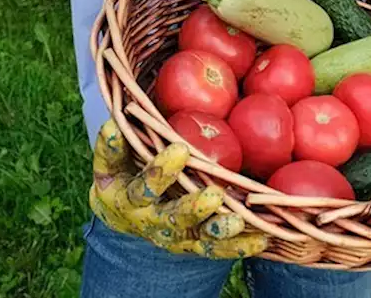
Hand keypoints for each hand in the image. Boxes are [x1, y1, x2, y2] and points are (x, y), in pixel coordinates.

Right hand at [89, 119, 267, 258]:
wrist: (123, 215)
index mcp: (131, 201)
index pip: (145, 187)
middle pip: (174, 218)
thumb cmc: (122, 177)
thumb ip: (111, 146)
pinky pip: (217, 249)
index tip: (180, 149)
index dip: (160, 170)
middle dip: (194, 208)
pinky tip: (262, 239)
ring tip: (241, 221)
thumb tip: (115, 122)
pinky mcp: (195, 245)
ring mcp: (177, 236)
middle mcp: (154, 223)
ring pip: (199, 238)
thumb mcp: (109, 164)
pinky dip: (239, 246)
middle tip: (215, 195)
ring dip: (221, 231)